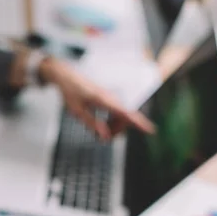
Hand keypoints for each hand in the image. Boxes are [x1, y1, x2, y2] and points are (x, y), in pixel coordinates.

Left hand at [39, 57, 154, 138]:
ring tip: (98, 133)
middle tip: (101, 138)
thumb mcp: (77, 111)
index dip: (138, 123)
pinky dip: (111, 121)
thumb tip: (105, 136)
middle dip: (117, 131)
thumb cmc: (70, 92)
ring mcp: (110, 98)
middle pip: (124, 118)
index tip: (150, 129)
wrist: (66, 77)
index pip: (125, 113)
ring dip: (114, 127)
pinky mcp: (108, 99)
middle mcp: (110, 98)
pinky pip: (116, 112)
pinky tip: (101, 125)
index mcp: (103, 100)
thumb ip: (92, 124)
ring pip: (121, 116)